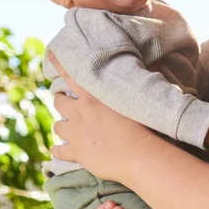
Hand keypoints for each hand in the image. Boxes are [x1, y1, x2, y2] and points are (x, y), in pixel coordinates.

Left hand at [48, 52, 154, 184]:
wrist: (137, 154)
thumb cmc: (143, 125)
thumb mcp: (140, 97)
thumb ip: (140, 79)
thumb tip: (158, 59)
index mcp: (93, 96)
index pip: (71, 75)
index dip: (59, 64)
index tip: (50, 54)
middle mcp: (80, 112)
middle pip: (59, 102)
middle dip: (61, 101)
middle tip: (66, 102)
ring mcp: (75, 133)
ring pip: (57, 126)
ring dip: (62, 126)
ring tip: (68, 129)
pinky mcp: (76, 153)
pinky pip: (59, 151)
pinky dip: (59, 151)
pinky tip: (59, 151)